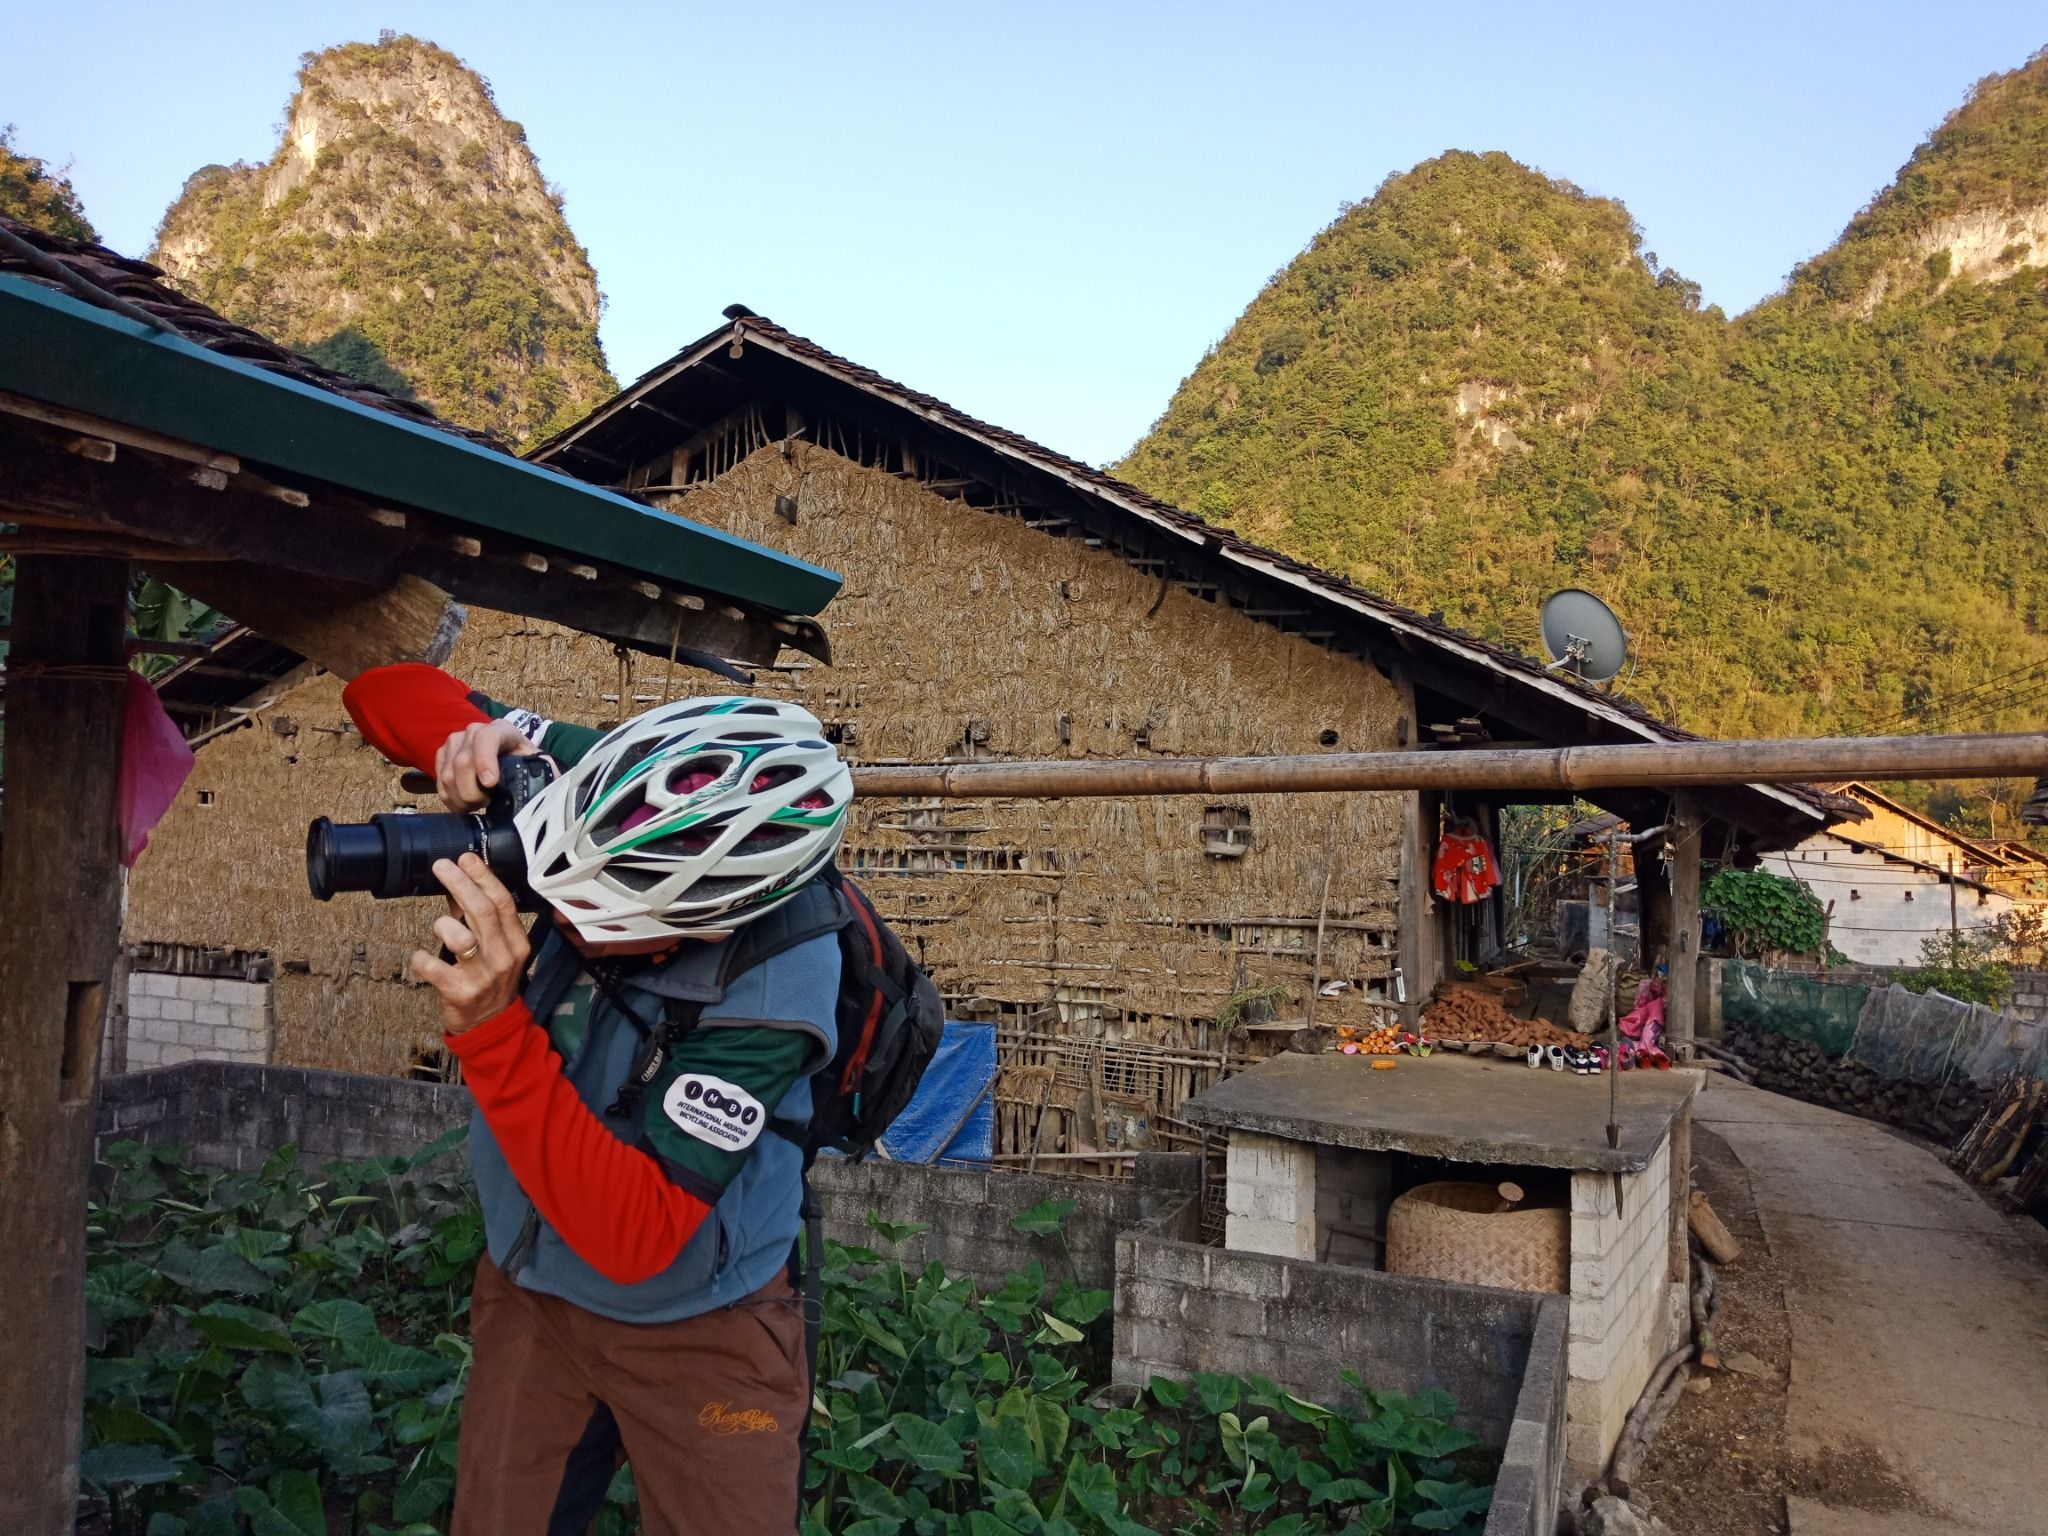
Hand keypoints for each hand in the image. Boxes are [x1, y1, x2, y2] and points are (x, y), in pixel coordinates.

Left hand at [410, 854, 531, 1033]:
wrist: (491, 1024)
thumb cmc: (491, 979)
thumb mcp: (493, 946)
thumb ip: (475, 917)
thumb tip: (457, 885)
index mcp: (516, 942)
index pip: (502, 902)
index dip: (483, 877)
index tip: (465, 858)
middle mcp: (503, 957)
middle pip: (483, 912)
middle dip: (460, 884)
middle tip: (441, 866)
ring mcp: (483, 977)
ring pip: (461, 939)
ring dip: (444, 925)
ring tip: (440, 926)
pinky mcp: (461, 993)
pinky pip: (434, 968)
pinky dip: (421, 959)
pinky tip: (420, 958)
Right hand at [435, 719, 536, 810]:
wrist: (511, 757)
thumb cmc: (526, 763)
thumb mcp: (540, 764)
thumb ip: (542, 772)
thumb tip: (543, 792)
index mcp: (502, 730)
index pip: (486, 739)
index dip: (485, 761)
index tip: (490, 784)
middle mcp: (474, 731)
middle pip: (462, 763)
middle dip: (472, 792)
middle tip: (485, 803)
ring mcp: (455, 742)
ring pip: (448, 775)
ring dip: (461, 798)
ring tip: (477, 804)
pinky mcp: (443, 755)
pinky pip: (439, 781)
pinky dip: (450, 799)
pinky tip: (465, 804)